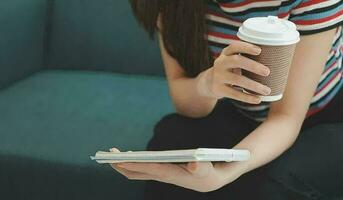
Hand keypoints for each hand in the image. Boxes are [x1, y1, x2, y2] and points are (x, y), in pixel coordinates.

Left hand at [109, 148, 245, 191]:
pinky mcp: (165, 172)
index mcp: (176, 175)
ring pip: (140, 172)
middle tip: (106, 156)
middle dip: (122, 166)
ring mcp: (164, 175)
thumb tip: (192, 163)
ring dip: (125, 164)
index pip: (152, 170)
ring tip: (113, 154)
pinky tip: (130, 156)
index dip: (136, 165)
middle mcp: (166, 177)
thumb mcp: (212, 167)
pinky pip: (145, 169)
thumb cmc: (215, 169)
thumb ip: (203, 166)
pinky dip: (134, 163)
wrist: (217, 178)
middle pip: (139, 173)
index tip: (119, 160)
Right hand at [197, 41, 270, 103]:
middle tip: (268, 71)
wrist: (208, 83)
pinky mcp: (218, 89)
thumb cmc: (229, 69)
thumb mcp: (232, 60)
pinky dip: (247, 97)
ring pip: (237, 79)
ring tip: (267, 90)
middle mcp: (220, 63)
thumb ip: (246, 58)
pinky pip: (234, 94)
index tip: (259, 50)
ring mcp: (218, 76)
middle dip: (253, 65)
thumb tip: (278, 59)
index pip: (234, 46)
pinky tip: (258, 99)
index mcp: (225, 53)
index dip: (246, 47)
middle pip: (236, 61)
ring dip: (254, 85)